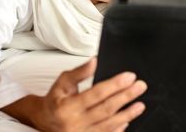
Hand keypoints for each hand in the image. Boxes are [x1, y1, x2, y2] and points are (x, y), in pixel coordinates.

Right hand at [2, 58, 146, 131]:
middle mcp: (75, 123)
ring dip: (127, 114)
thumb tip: (94, 61)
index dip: (114, 85)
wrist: (45, 121)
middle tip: (140, 86)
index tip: (129, 77)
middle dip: (125, 96)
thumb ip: (79, 72)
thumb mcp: (62, 82)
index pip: (96, 94)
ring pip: (109, 124)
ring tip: (140, 104)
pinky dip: (118, 128)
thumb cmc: (55, 99)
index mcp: (67, 106)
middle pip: (106, 109)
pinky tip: (128, 120)